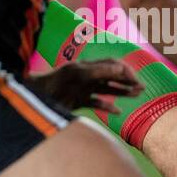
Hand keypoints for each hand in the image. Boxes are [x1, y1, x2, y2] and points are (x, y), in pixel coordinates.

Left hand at [27, 59, 141, 112]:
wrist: (35, 99)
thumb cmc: (54, 83)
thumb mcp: (77, 74)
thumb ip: (99, 71)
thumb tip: (120, 68)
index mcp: (87, 67)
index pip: (112, 65)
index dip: (125, 71)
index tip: (135, 79)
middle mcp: (87, 77)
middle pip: (112, 77)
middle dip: (128, 81)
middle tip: (142, 88)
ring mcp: (83, 89)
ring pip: (108, 90)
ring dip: (122, 92)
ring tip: (136, 96)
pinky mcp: (78, 101)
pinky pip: (97, 103)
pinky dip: (108, 107)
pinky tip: (117, 111)